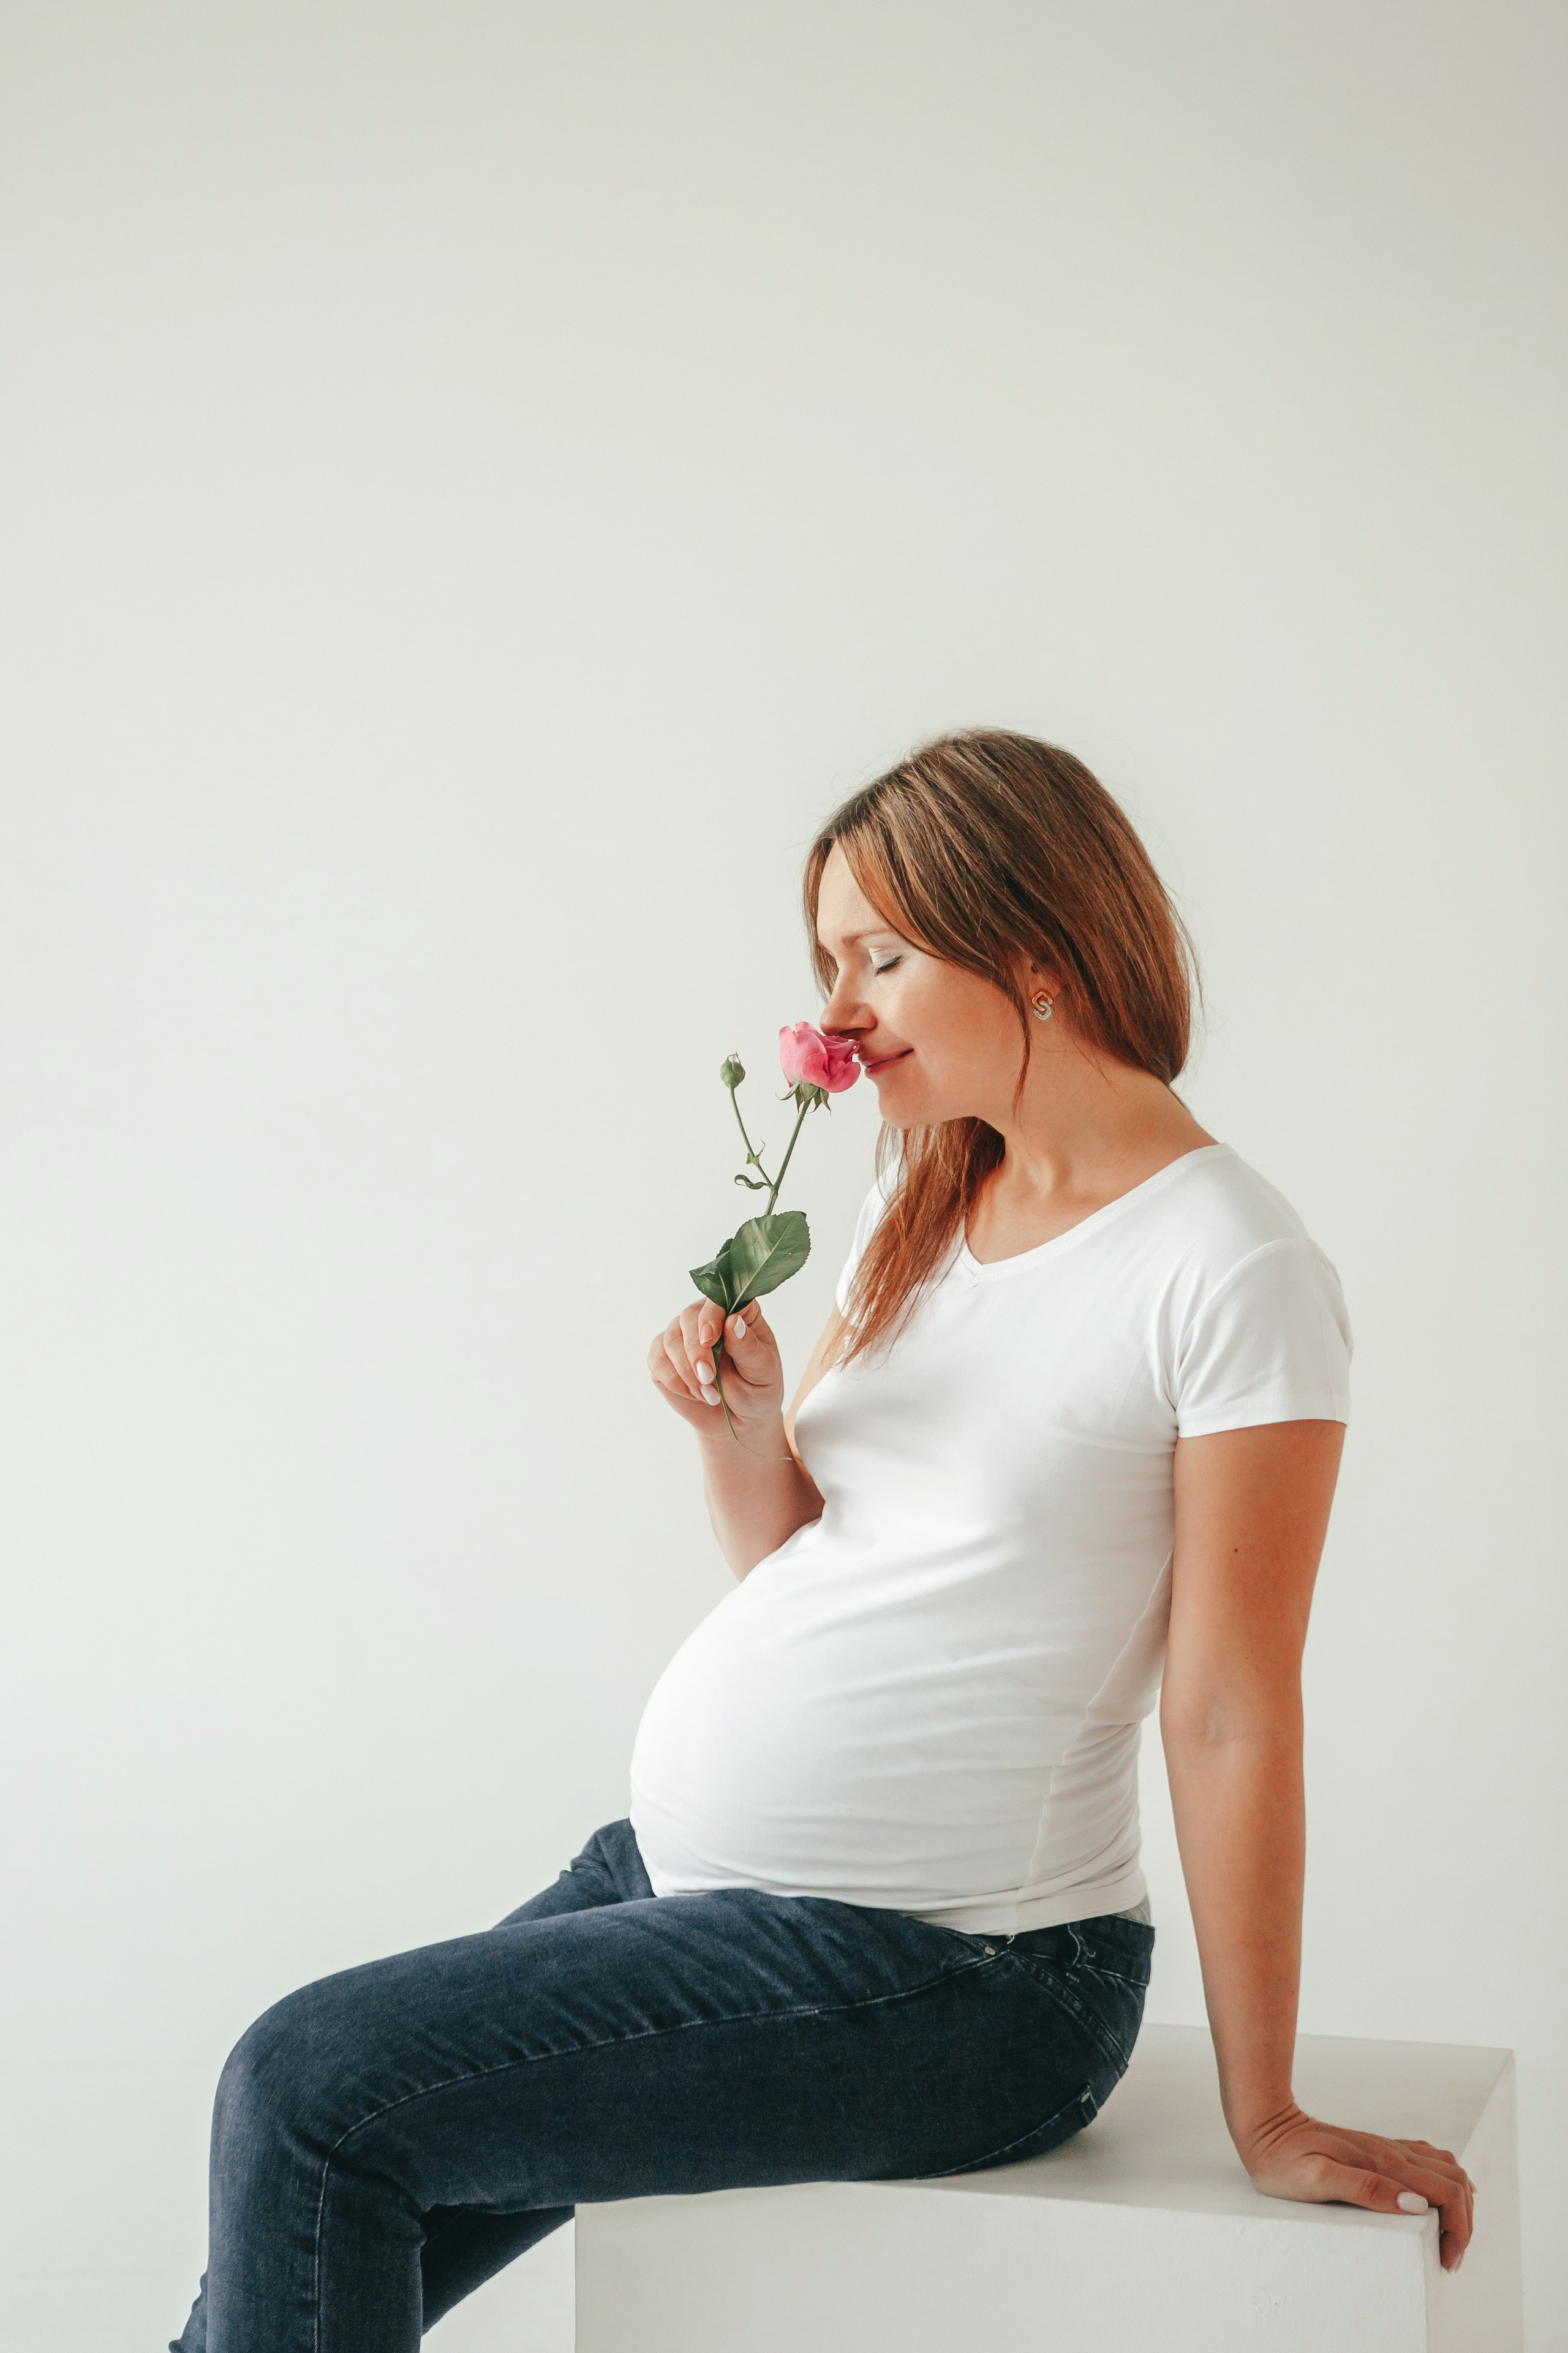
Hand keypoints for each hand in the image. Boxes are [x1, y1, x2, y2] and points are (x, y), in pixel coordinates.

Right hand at [647, 1299, 785, 1441]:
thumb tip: (733, 1322)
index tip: (710, 1340)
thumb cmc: (757, 1390)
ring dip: (686, 1371)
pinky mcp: (665, 1357)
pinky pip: (656, 1359)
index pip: (718, 1299)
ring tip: (709, 1394)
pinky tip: (693, 1393)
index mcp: (738, 1312)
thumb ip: (749, 1347)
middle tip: (709, 1379)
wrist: (740, 1418)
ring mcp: (683, 1336)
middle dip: (695, 1351)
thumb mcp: (764, 1371)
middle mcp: (707, 1318)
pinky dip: (673, 1380)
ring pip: (669, 1338)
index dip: (710, 1316)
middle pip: (688, 1317)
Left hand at [1239, 2105, 1473, 2270]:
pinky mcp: (1380, 2149)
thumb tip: (1415, 2204)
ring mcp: (1388, 2148)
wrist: (1266, 2126)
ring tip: (1450, 2236)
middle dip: (1465, 2222)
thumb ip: (1366, 2189)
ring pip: (1447, 2169)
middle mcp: (1393, 2153)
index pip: (1448, 2193)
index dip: (1459, 2230)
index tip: (1445, 2260)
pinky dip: (1447, 2181)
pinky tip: (1439, 2199)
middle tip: (1450, 2257)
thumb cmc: (1284, 2160)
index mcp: (1385, 2163)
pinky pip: (1428, 2159)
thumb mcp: (1317, 2180)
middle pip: (1456, 2182)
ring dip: (1460, 2202)